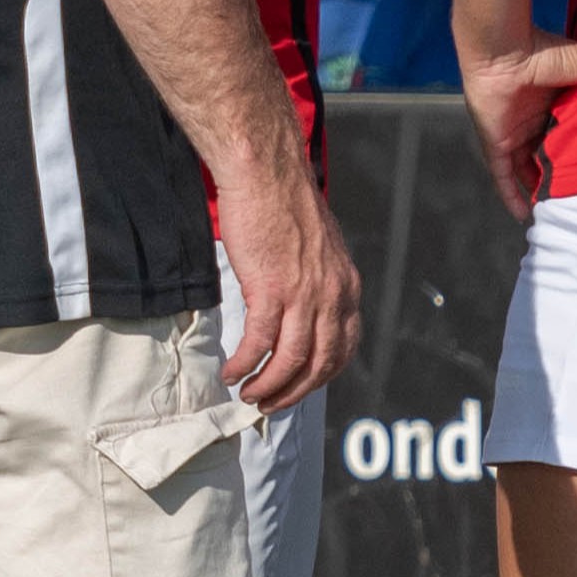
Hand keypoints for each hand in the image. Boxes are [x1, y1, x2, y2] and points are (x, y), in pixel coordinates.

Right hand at [209, 182, 359, 414]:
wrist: (265, 171)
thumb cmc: (283, 201)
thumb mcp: (318, 245)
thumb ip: (318, 278)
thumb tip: (303, 303)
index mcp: (345, 285)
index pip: (344, 346)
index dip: (321, 376)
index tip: (299, 386)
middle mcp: (332, 294)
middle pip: (320, 363)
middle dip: (294, 392)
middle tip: (270, 404)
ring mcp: (303, 294)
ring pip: (291, 360)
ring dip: (269, 386)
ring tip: (249, 395)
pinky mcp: (270, 288)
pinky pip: (259, 342)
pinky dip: (245, 363)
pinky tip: (231, 371)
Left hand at [458, 31, 576, 214]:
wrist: (504, 50)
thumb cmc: (543, 51)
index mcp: (554, 102)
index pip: (571, 132)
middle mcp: (533, 120)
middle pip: (550, 153)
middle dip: (562, 173)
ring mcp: (513, 133)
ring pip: (526, 169)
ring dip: (539, 188)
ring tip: (558, 211)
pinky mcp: (495, 143)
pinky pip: (502, 176)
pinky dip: (510, 194)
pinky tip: (523, 214)